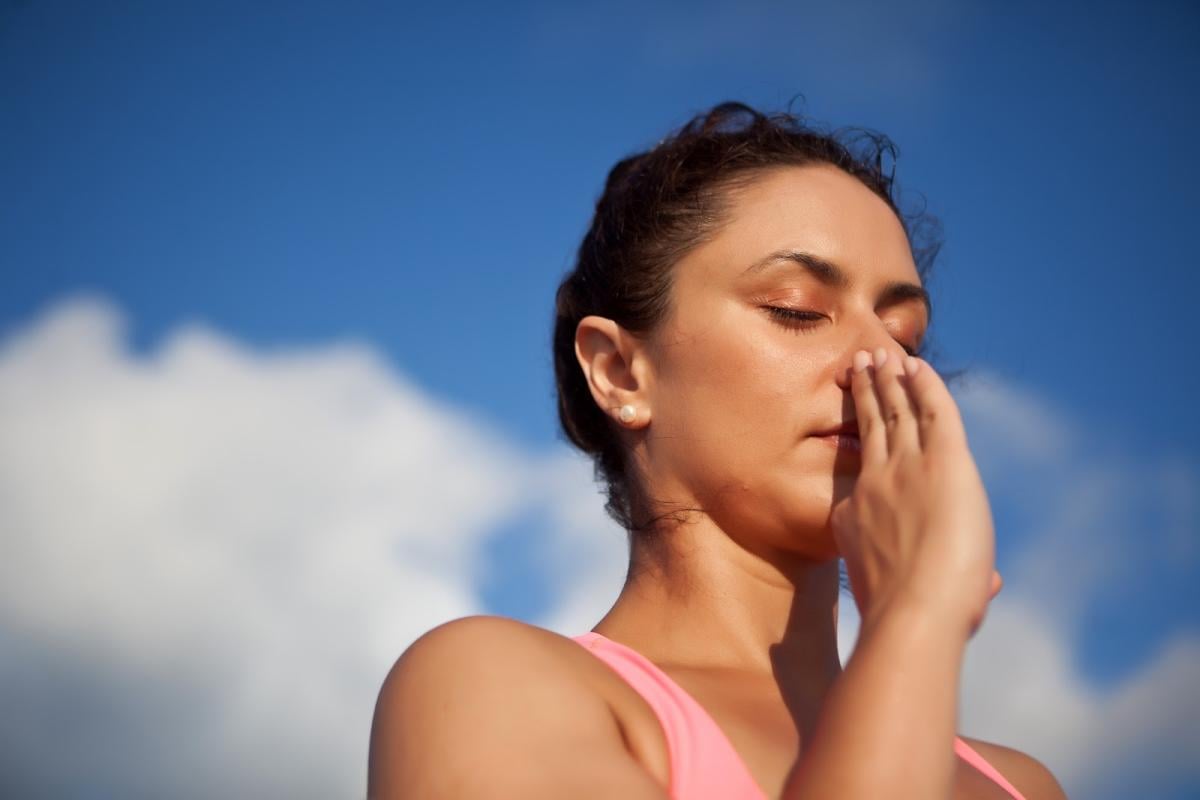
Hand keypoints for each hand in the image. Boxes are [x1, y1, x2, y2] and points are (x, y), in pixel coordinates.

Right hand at [831, 347, 1000, 638]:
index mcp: (854, 515)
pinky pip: (932, 409)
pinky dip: (923, 385)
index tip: (862, 428)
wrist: (911, 613)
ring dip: (887, 381)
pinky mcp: (943, 461)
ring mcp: (905, 468)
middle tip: (859, 367)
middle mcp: (874, 482)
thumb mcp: (914, 597)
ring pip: (895, 411)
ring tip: (879, 358)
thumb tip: (989, 587)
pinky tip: (915, 366)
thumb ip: (951, 584)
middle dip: (866, 394)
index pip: (862, 469)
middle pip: (871, 427)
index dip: (863, 442)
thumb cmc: (909, 619)